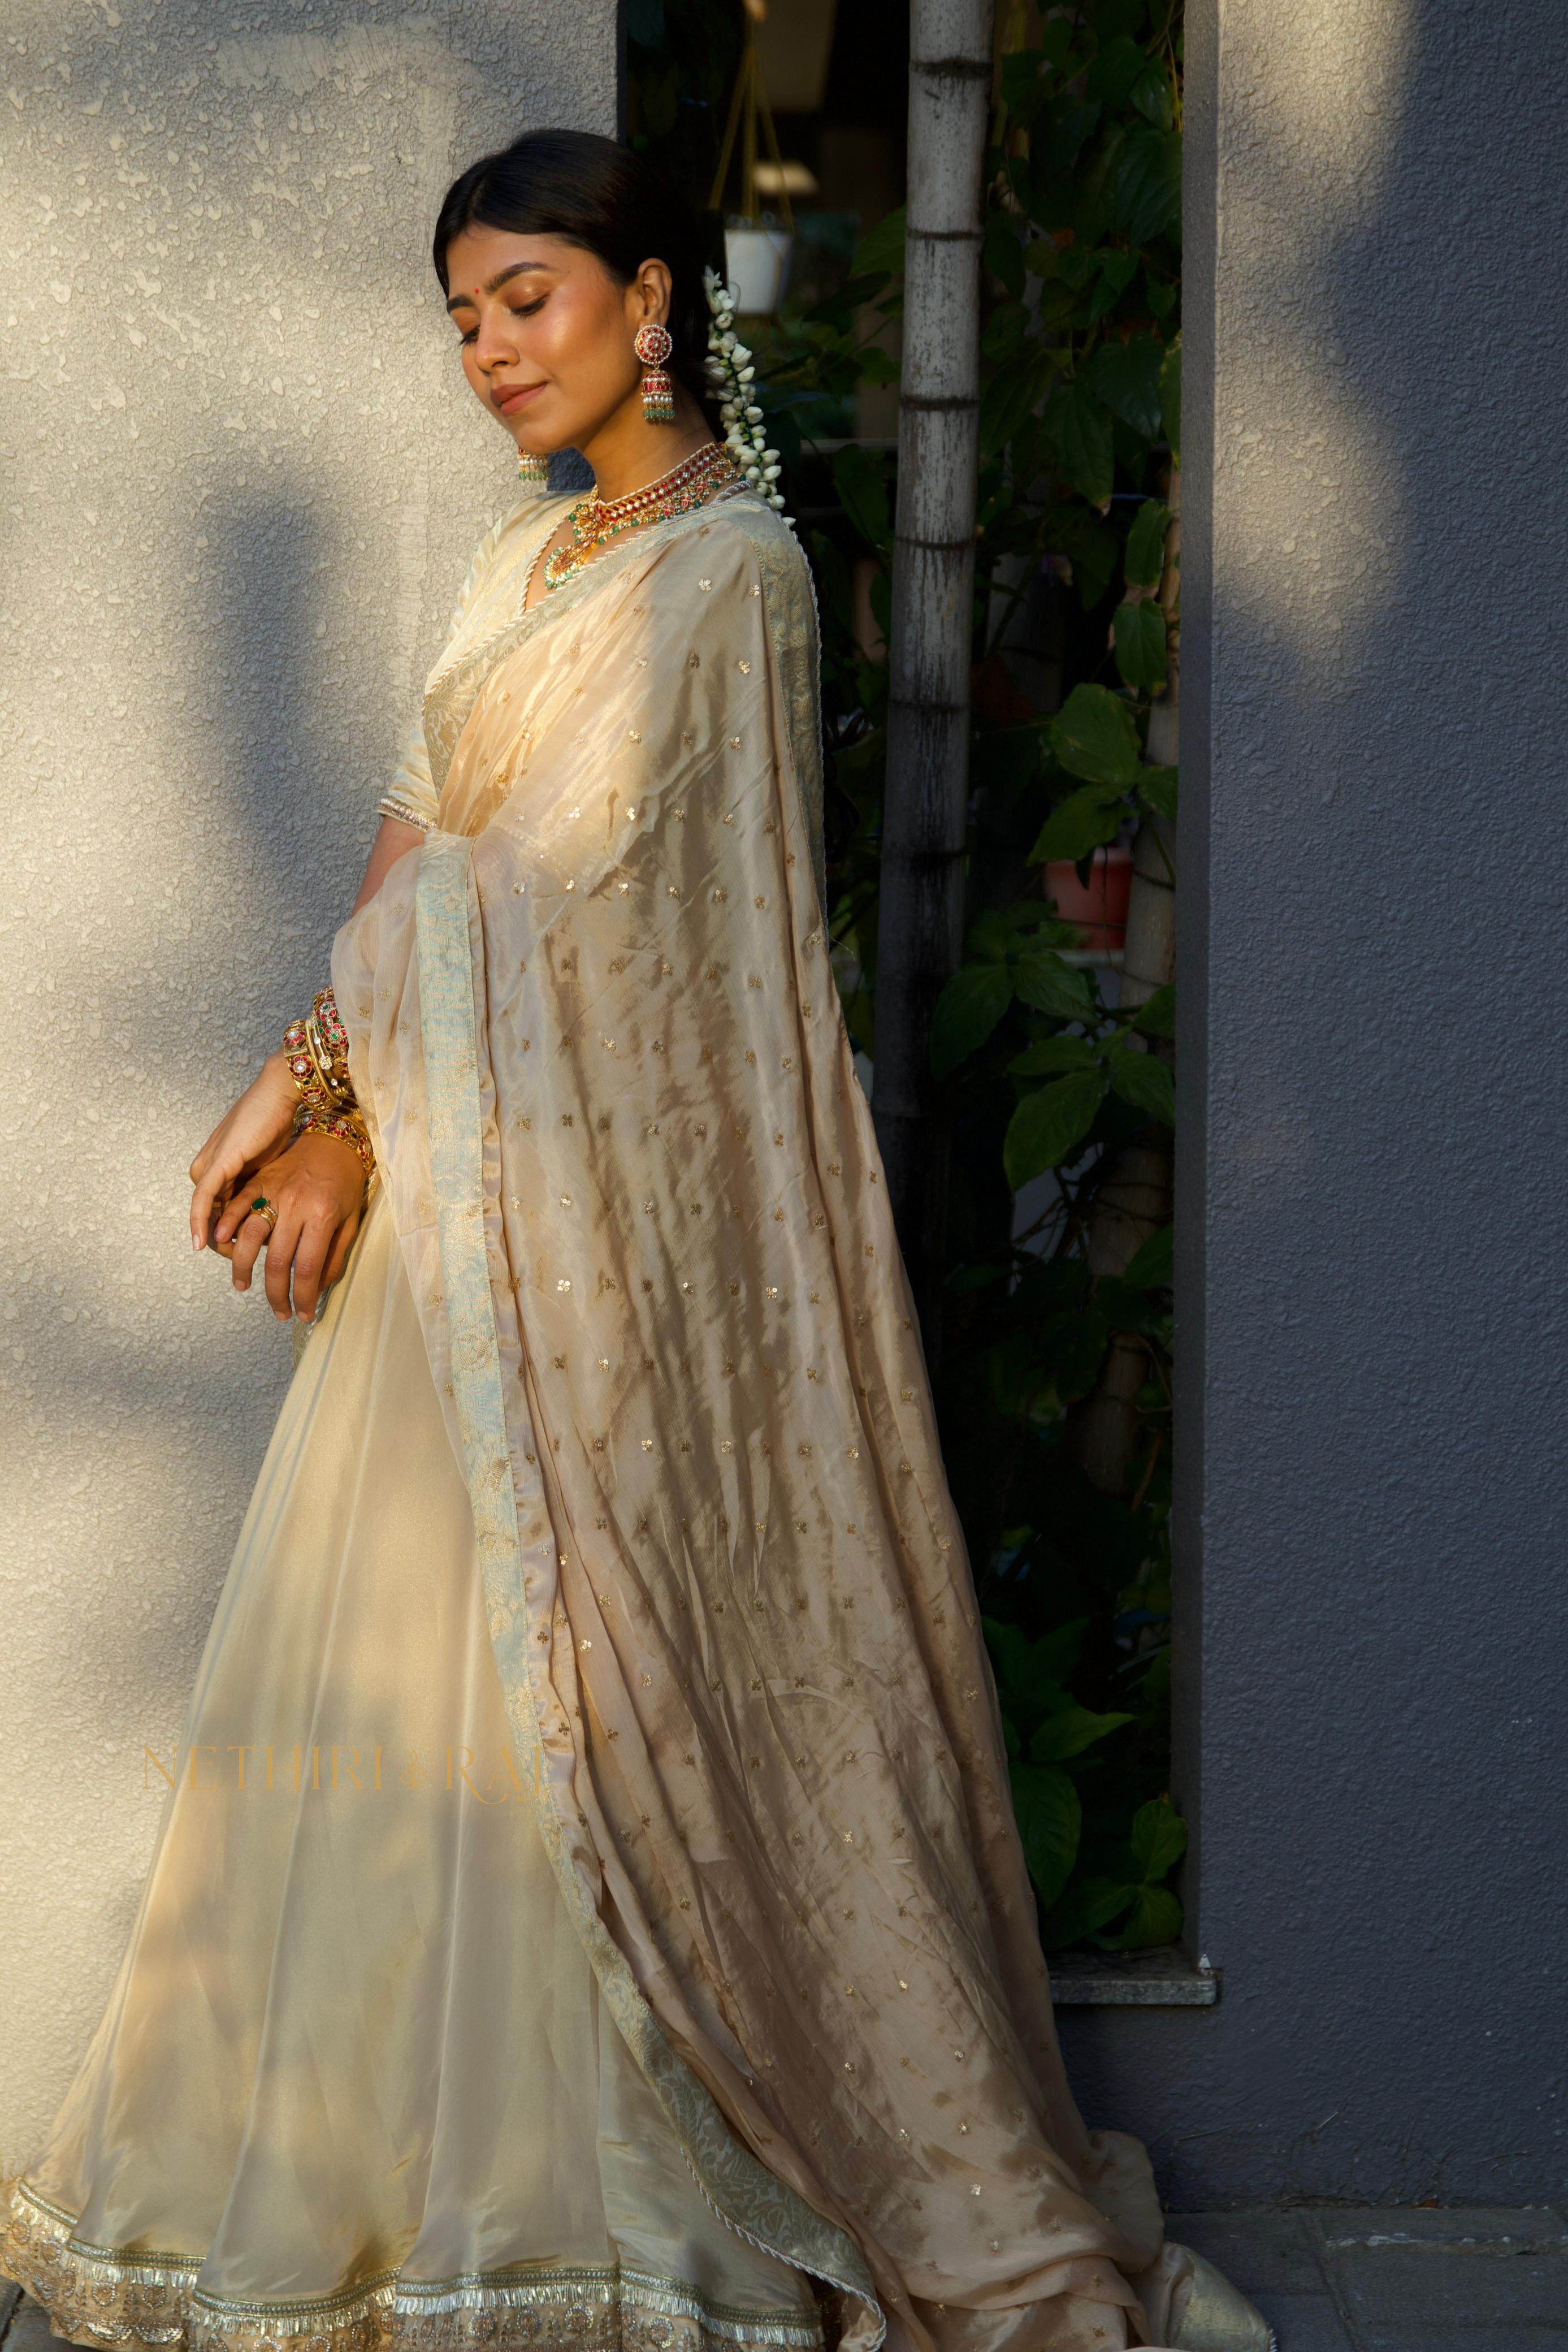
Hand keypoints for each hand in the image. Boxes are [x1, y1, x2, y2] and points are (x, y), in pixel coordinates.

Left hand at [189, 1051, 299, 1253]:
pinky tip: (201, 1244)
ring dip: (216, 1238)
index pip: (217, 1212)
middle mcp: (207, 1169)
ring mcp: (209, 1166)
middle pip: (211, 1216)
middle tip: (243, 1264)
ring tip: (232, 1260)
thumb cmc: (279, 1125)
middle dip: (224, 1242)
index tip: (247, 1253)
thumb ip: (258, 1189)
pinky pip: (204, 1200)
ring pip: (206, 1212)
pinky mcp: (217, 1163)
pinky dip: (200, 1222)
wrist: (281, 1095)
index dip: (229, 1236)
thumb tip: (266, 1219)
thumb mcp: (267, 1166)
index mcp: (217, 1169)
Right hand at [211, 1132, 366, 1321]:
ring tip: (243, 1286)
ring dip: (242, 1267)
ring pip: (249, 1236)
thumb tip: (320, 1288)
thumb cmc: (347, 1181)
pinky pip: (237, 1206)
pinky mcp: (260, 1181)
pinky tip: (222, 1244)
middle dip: (276, 1294)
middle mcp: (297, 1206)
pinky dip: (226, 1225)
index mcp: (323, 1216)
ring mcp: (275, 1192)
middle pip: (278, 1261)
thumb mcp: (351, 1219)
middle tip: (279, 1313)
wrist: (335, 1137)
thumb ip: (335, 1255)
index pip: (309, 1268)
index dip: (304, 1297)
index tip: (303, 1314)